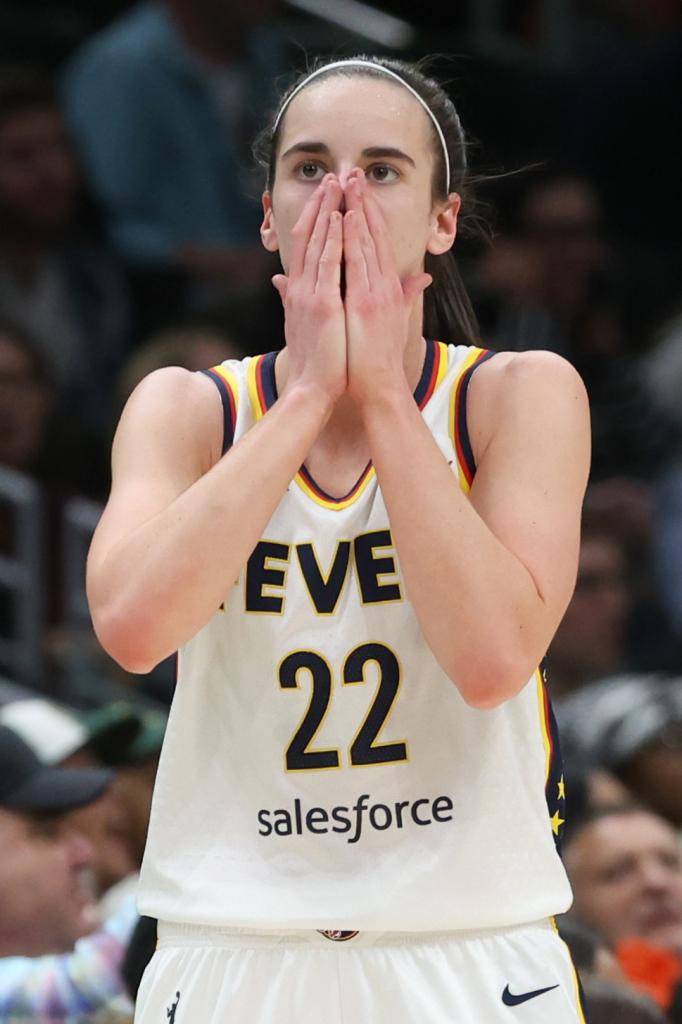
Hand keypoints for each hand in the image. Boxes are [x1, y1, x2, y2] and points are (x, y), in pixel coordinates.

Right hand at [272, 175, 346, 404]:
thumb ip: (292, 297)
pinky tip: (339, 216)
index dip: (316, 216)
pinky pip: (327, 264)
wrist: (312, 390)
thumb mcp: (302, 323)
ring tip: (339, 183)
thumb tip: (280, 280)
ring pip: (317, 242)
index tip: (328, 193)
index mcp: (299, 290)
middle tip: (334, 175)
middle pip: (308, 235)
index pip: (306, 244)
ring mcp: (309, 294)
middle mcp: (300, 287)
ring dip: (328, 210)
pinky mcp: (321, 305)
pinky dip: (332, 239)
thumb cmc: (316, 361)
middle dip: (321, 204)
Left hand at [342, 171, 430, 409]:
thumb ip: (404, 298)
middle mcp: (386, 287)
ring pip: (367, 242)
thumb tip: (421, 279)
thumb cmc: (377, 361)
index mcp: (388, 291)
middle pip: (374, 236)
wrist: (379, 388)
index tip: (359, 192)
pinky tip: (346, 215)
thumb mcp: (391, 323)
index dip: (369, 216)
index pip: (378, 245)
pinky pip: (359, 263)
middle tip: (354, 172)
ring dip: (358, 210)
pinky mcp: (367, 304)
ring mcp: (377, 293)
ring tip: (349, 182)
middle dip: (364, 203)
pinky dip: (353, 238)